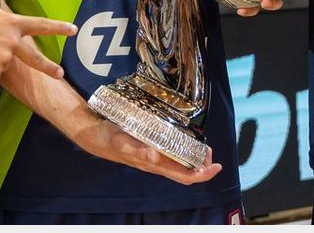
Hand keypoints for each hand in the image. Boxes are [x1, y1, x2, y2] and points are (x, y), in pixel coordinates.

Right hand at [87, 118, 222, 184]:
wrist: (98, 137)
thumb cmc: (112, 140)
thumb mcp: (124, 142)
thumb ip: (138, 150)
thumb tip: (155, 156)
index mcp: (156, 165)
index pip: (185, 176)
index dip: (203, 174)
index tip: (216, 166)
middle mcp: (158, 164)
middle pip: (187, 172)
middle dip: (203, 165)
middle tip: (209, 150)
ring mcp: (155, 158)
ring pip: (181, 164)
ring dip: (194, 157)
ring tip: (202, 144)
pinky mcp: (152, 149)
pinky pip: (172, 154)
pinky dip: (183, 149)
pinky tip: (185, 138)